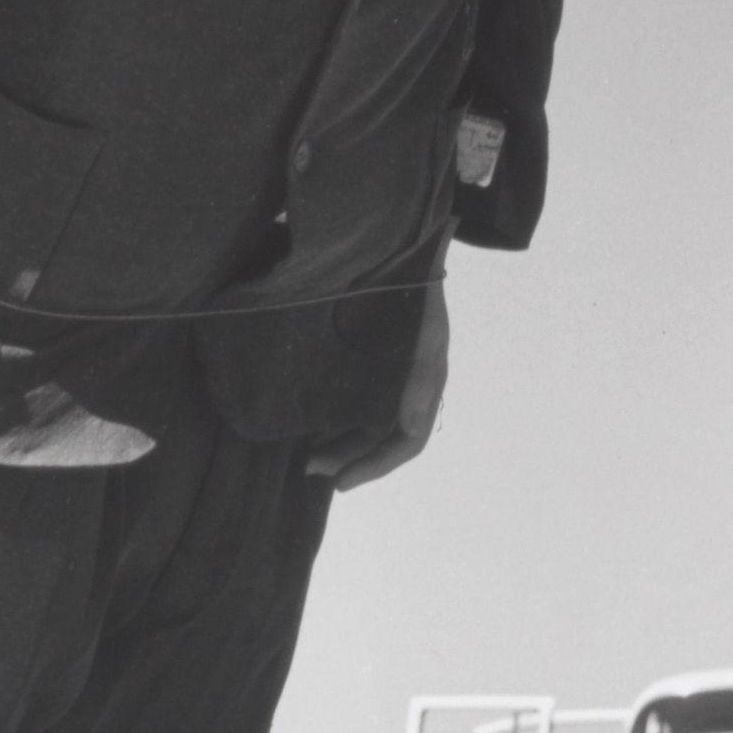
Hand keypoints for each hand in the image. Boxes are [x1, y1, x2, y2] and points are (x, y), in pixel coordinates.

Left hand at [307, 281, 448, 491]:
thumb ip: (421, 377)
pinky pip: (347, 397)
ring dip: (337, 442)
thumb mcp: (427, 334)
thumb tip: (412, 426)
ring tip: (305, 455)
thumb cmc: (420, 294)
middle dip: (348, 459)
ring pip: (361, 423)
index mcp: (425, 390)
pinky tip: (307, 420)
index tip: (341, 482)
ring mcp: (382, 377)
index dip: (375, 467)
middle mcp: (404, 390)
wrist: (406, 251)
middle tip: (310, 468)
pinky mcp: (360, 361)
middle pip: (378, 440)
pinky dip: (330, 414)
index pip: (404, 443)